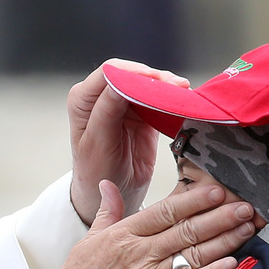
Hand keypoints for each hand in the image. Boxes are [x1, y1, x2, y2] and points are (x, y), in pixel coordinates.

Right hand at [41, 180, 254, 268]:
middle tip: (245, 205)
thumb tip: (107, 185)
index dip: (193, 200)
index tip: (216, 190)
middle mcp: (140, 253)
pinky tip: (232, 263)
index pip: (165, 211)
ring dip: (224, 240)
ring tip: (247, 228)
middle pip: (186, 229)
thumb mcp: (88, 240)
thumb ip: (106, 211)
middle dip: (219, 216)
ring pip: (193, 253)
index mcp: (124, 234)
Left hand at [67, 58, 189, 223]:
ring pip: (149, 84)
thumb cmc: (96, 172)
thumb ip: (106, 112)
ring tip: (185, 92)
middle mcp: (102, 95)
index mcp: (83, 99)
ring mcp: (124, 102)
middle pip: (132, 74)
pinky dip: (173, 100)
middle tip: (179, 87)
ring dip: (168, 87)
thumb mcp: (98, 144)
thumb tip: (121, 81)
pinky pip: (160, 100)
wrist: (112, 195)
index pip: (109, 74)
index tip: (156, 81)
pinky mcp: (144, 113)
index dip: (133, 73)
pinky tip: (185, 103)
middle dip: (156, 79)